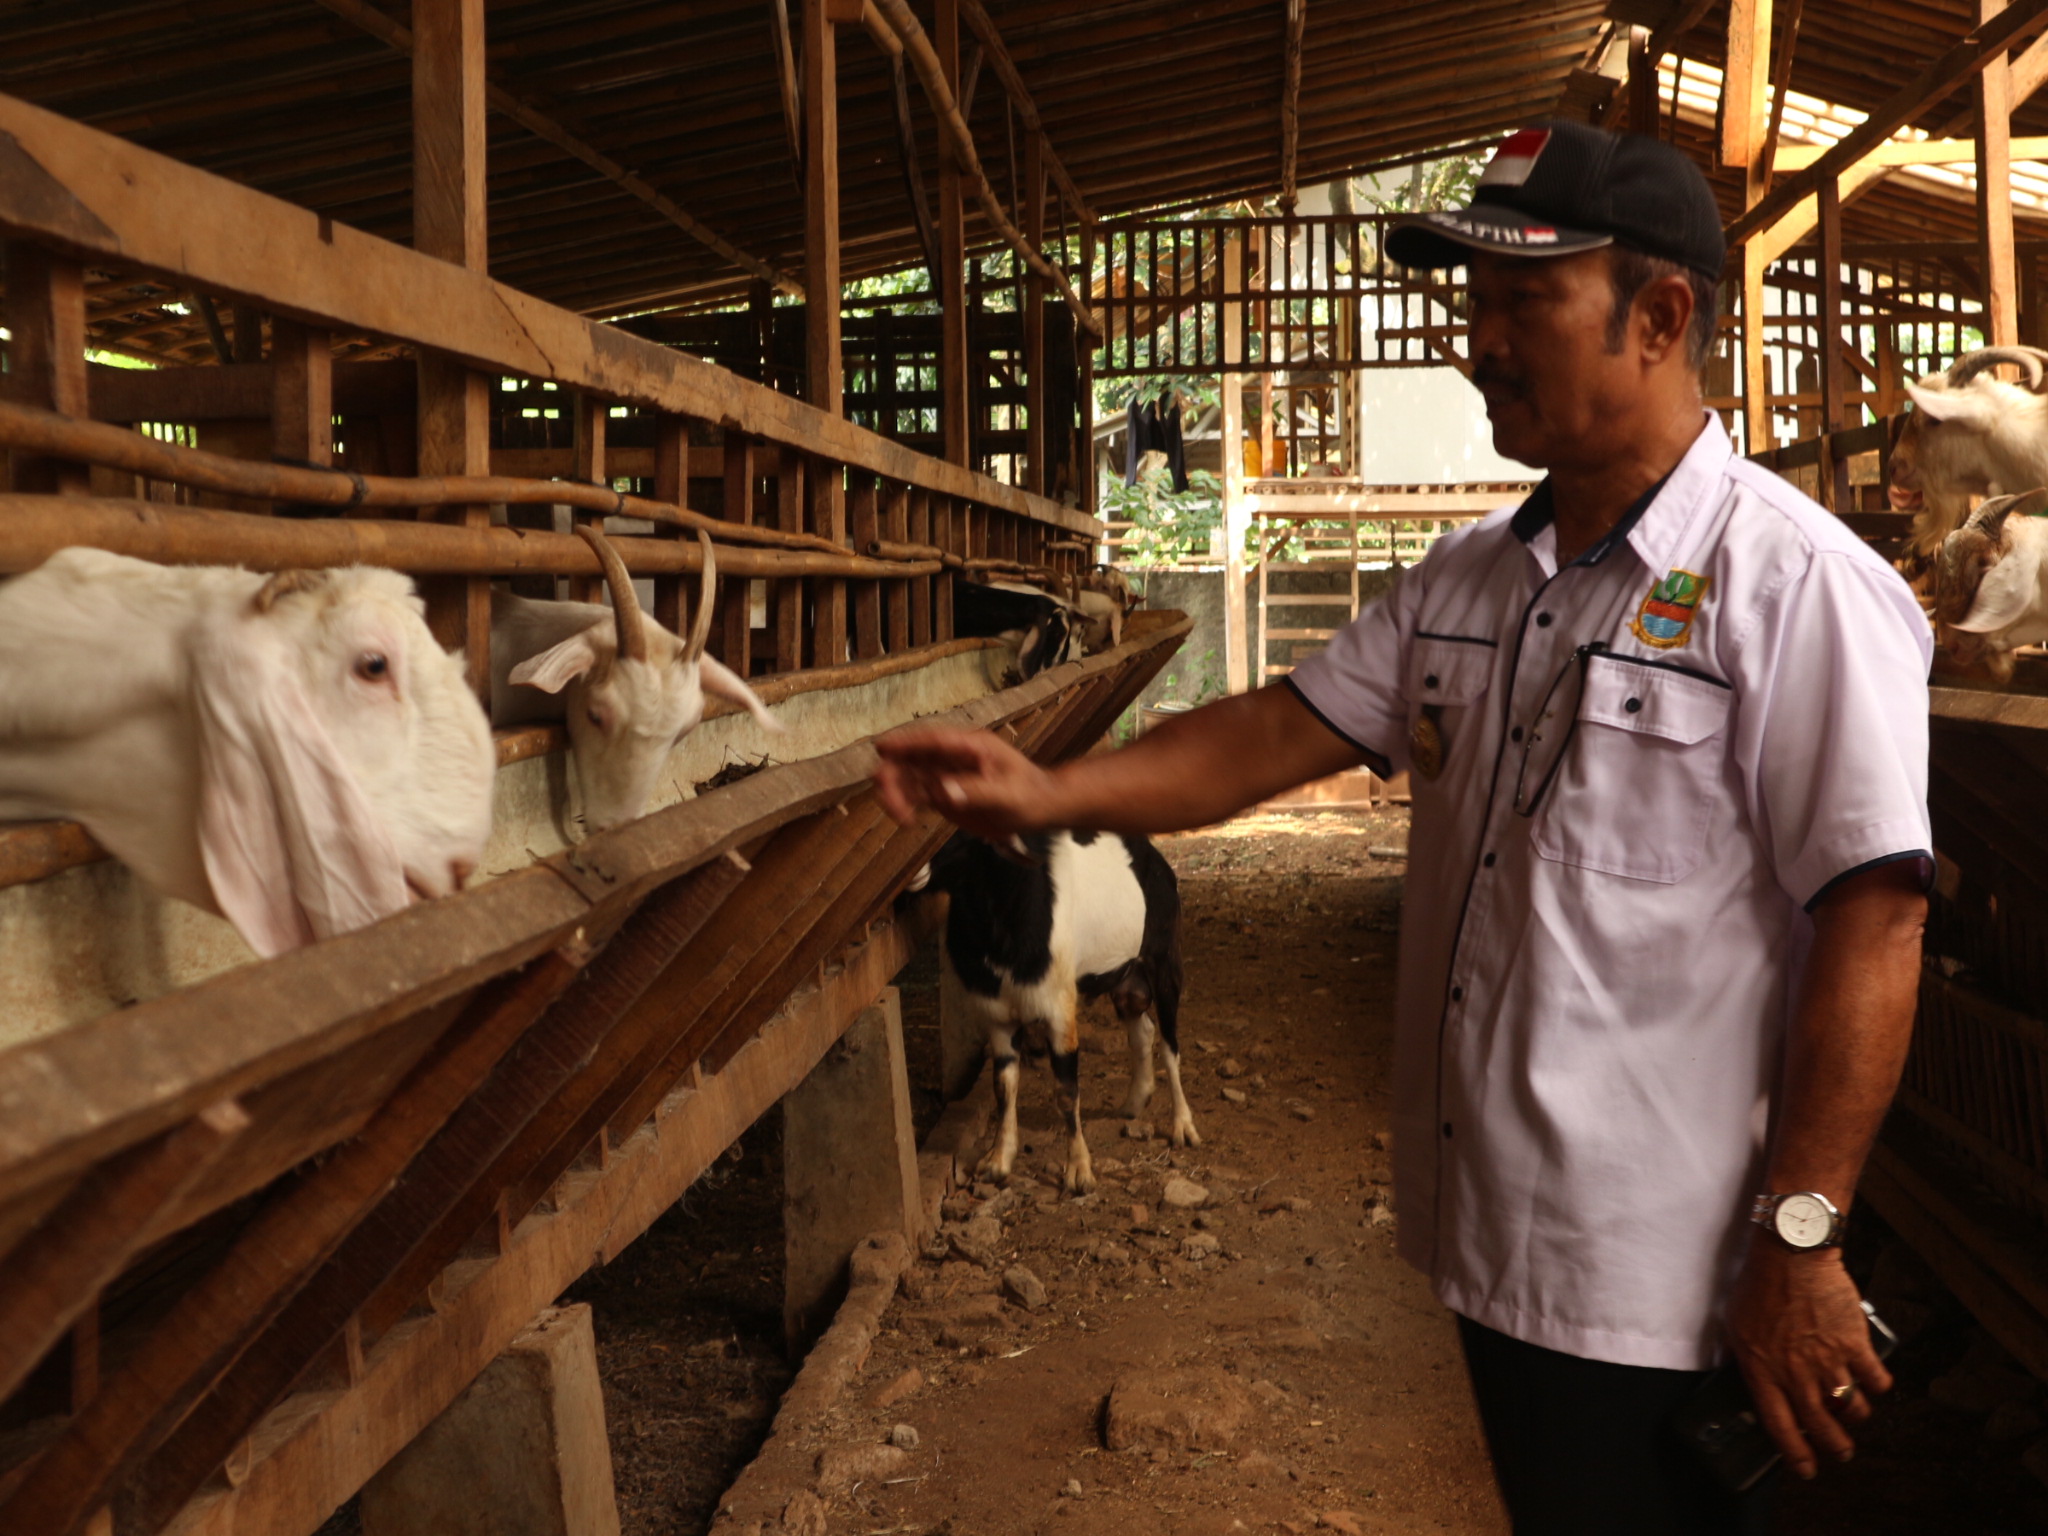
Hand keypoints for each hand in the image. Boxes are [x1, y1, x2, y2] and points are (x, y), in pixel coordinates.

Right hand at [872, 726, 1062, 834]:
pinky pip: (916, 795)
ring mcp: (946, 775)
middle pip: (912, 758)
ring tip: (899, 815)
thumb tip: (942, 791)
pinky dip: (904, 804)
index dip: (906, 742)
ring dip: (896, 792)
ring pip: (909, 777)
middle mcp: (953, 757)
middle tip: (888, 797)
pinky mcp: (943, 794)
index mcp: (970, 746)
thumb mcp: (1007, 794)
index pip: (934, 741)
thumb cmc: (1030, 795)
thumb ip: (976, 791)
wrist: (1040, 808)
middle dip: (894, 773)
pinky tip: (905, 820)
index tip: (882, 747)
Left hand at [1724, 1234, 1891, 1479]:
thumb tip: (1738, 1372)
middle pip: (1820, 1427)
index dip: (1794, 1453)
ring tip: (1854, 1417)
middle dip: (1834, 1447)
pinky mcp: (1855, 1344)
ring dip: (1855, 1418)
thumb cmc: (1758, 1286)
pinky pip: (1876, 1380)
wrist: (1791, 1255)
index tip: (1805, 1468)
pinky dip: (1879, 1387)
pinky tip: (1875, 1384)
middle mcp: (1797, 1374)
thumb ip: (1740, 1356)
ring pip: (1851, 1408)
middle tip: (1840, 1452)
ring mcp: (1828, 1361)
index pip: (1779, 1426)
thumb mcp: (1735, 1325)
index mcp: (1764, 1371)